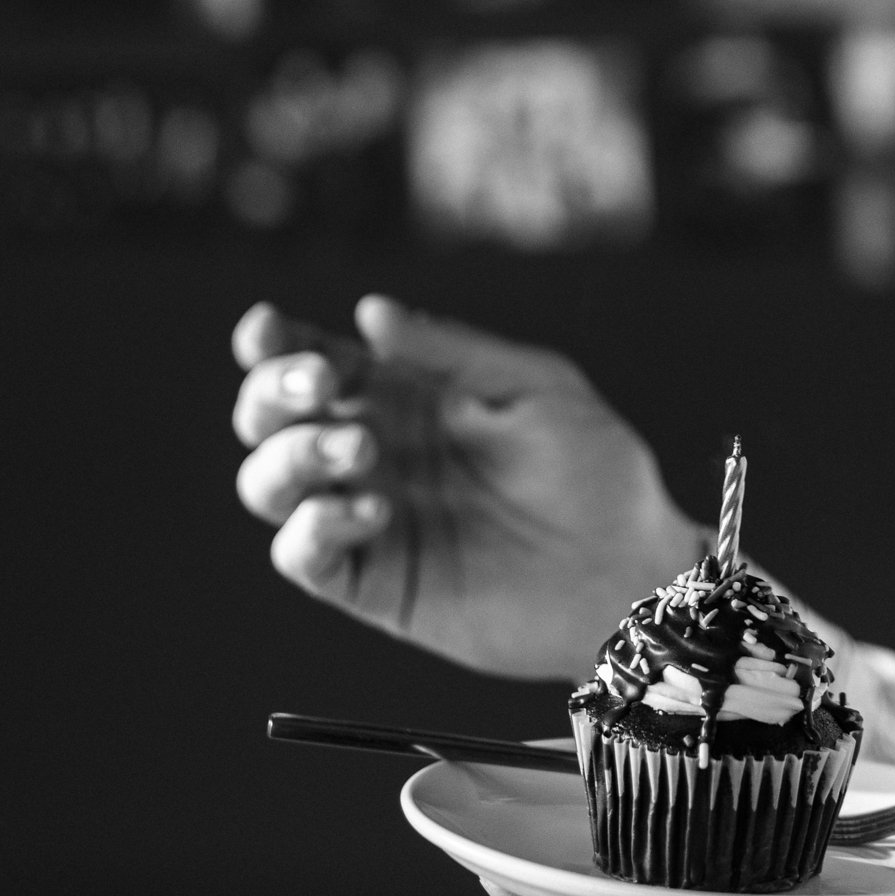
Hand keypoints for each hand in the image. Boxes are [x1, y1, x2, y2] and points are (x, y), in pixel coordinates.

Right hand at [233, 296, 698, 677]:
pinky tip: (372, 510)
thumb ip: (449, 352)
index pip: (315, 361)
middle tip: (321, 385)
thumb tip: (368, 313)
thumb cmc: (594, 469)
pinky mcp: (375, 583)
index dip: (274, 344)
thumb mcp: (533, 387)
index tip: (266, 329)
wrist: (627, 569)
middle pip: (270, 418)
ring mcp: (367, 517)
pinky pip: (303, 555)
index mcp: (405, 394)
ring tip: (360, 449)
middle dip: (272, 393)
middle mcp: (374, 452)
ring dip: (293, 456)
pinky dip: (314, 527)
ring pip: (269, 484)